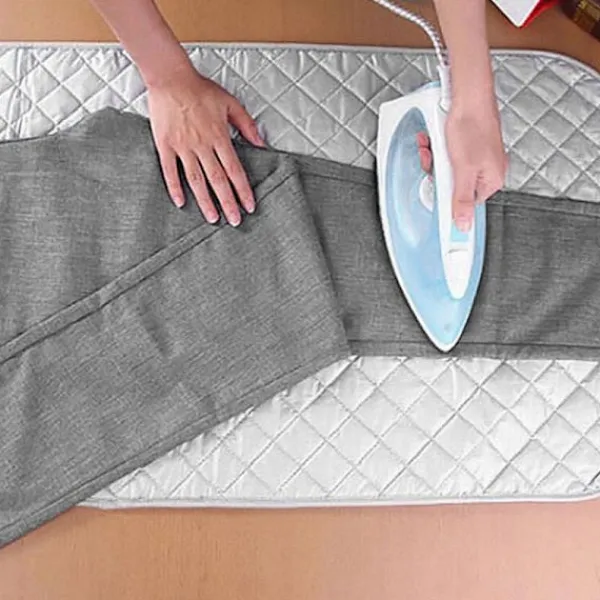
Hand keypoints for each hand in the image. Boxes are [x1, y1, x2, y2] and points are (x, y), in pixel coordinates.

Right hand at [147, 64, 264, 225]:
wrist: (170, 78)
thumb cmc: (200, 89)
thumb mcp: (230, 103)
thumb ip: (247, 124)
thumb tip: (262, 143)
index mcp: (219, 137)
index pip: (235, 170)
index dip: (243, 190)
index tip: (249, 206)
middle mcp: (202, 145)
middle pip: (218, 180)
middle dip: (228, 203)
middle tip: (235, 221)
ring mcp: (183, 147)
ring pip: (196, 180)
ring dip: (206, 201)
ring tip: (213, 218)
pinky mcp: (165, 145)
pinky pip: (170, 171)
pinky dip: (175, 188)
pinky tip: (181, 203)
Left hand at [417, 95, 506, 231]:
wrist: (469, 95)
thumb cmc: (471, 126)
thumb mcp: (462, 171)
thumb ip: (462, 200)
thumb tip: (464, 225)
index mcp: (492, 179)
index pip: (467, 203)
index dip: (449, 199)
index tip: (436, 197)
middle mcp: (487, 168)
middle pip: (455, 185)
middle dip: (438, 174)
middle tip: (435, 163)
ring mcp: (477, 155)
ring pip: (448, 169)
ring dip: (435, 159)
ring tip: (433, 147)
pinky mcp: (468, 143)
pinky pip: (448, 154)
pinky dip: (437, 148)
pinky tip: (434, 139)